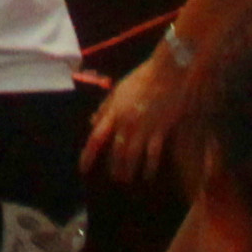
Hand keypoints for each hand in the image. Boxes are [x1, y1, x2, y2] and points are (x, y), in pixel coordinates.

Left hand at [87, 54, 187, 179]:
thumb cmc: (143, 78)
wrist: (169, 71)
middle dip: (114, 168)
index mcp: (114, 112)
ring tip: (128, 180)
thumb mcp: (119, 89)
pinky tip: (149, 175)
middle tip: (115, 179)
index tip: (83, 169)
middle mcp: (126, 123)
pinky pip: (152, 154)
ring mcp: (143, 127)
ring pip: (132, 157)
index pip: (96, 138)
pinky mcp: (160, 129)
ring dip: (129, 171)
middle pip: (115, 152)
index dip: (88, 156)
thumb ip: (106, 107)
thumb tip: (93, 121)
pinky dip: (150, 167)